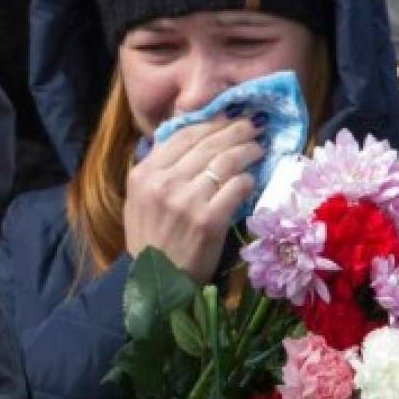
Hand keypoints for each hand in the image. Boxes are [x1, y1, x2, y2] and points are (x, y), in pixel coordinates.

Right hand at [124, 118, 262, 283]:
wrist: (157, 281)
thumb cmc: (150, 240)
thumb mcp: (139, 200)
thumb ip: (157, 169)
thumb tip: (188, 137)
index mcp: (143, 174)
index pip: (182, 136)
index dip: (210, 123)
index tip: (227, 117)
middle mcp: (163, 183)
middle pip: (207, 144)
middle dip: (234, 130)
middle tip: (252, 125)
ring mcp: (186, 201)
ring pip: (225, 162)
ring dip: (247, 150)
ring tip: (258, 148)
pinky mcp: (208, 220)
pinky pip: (236, 188)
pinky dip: (247, 180)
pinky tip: (250, 179)